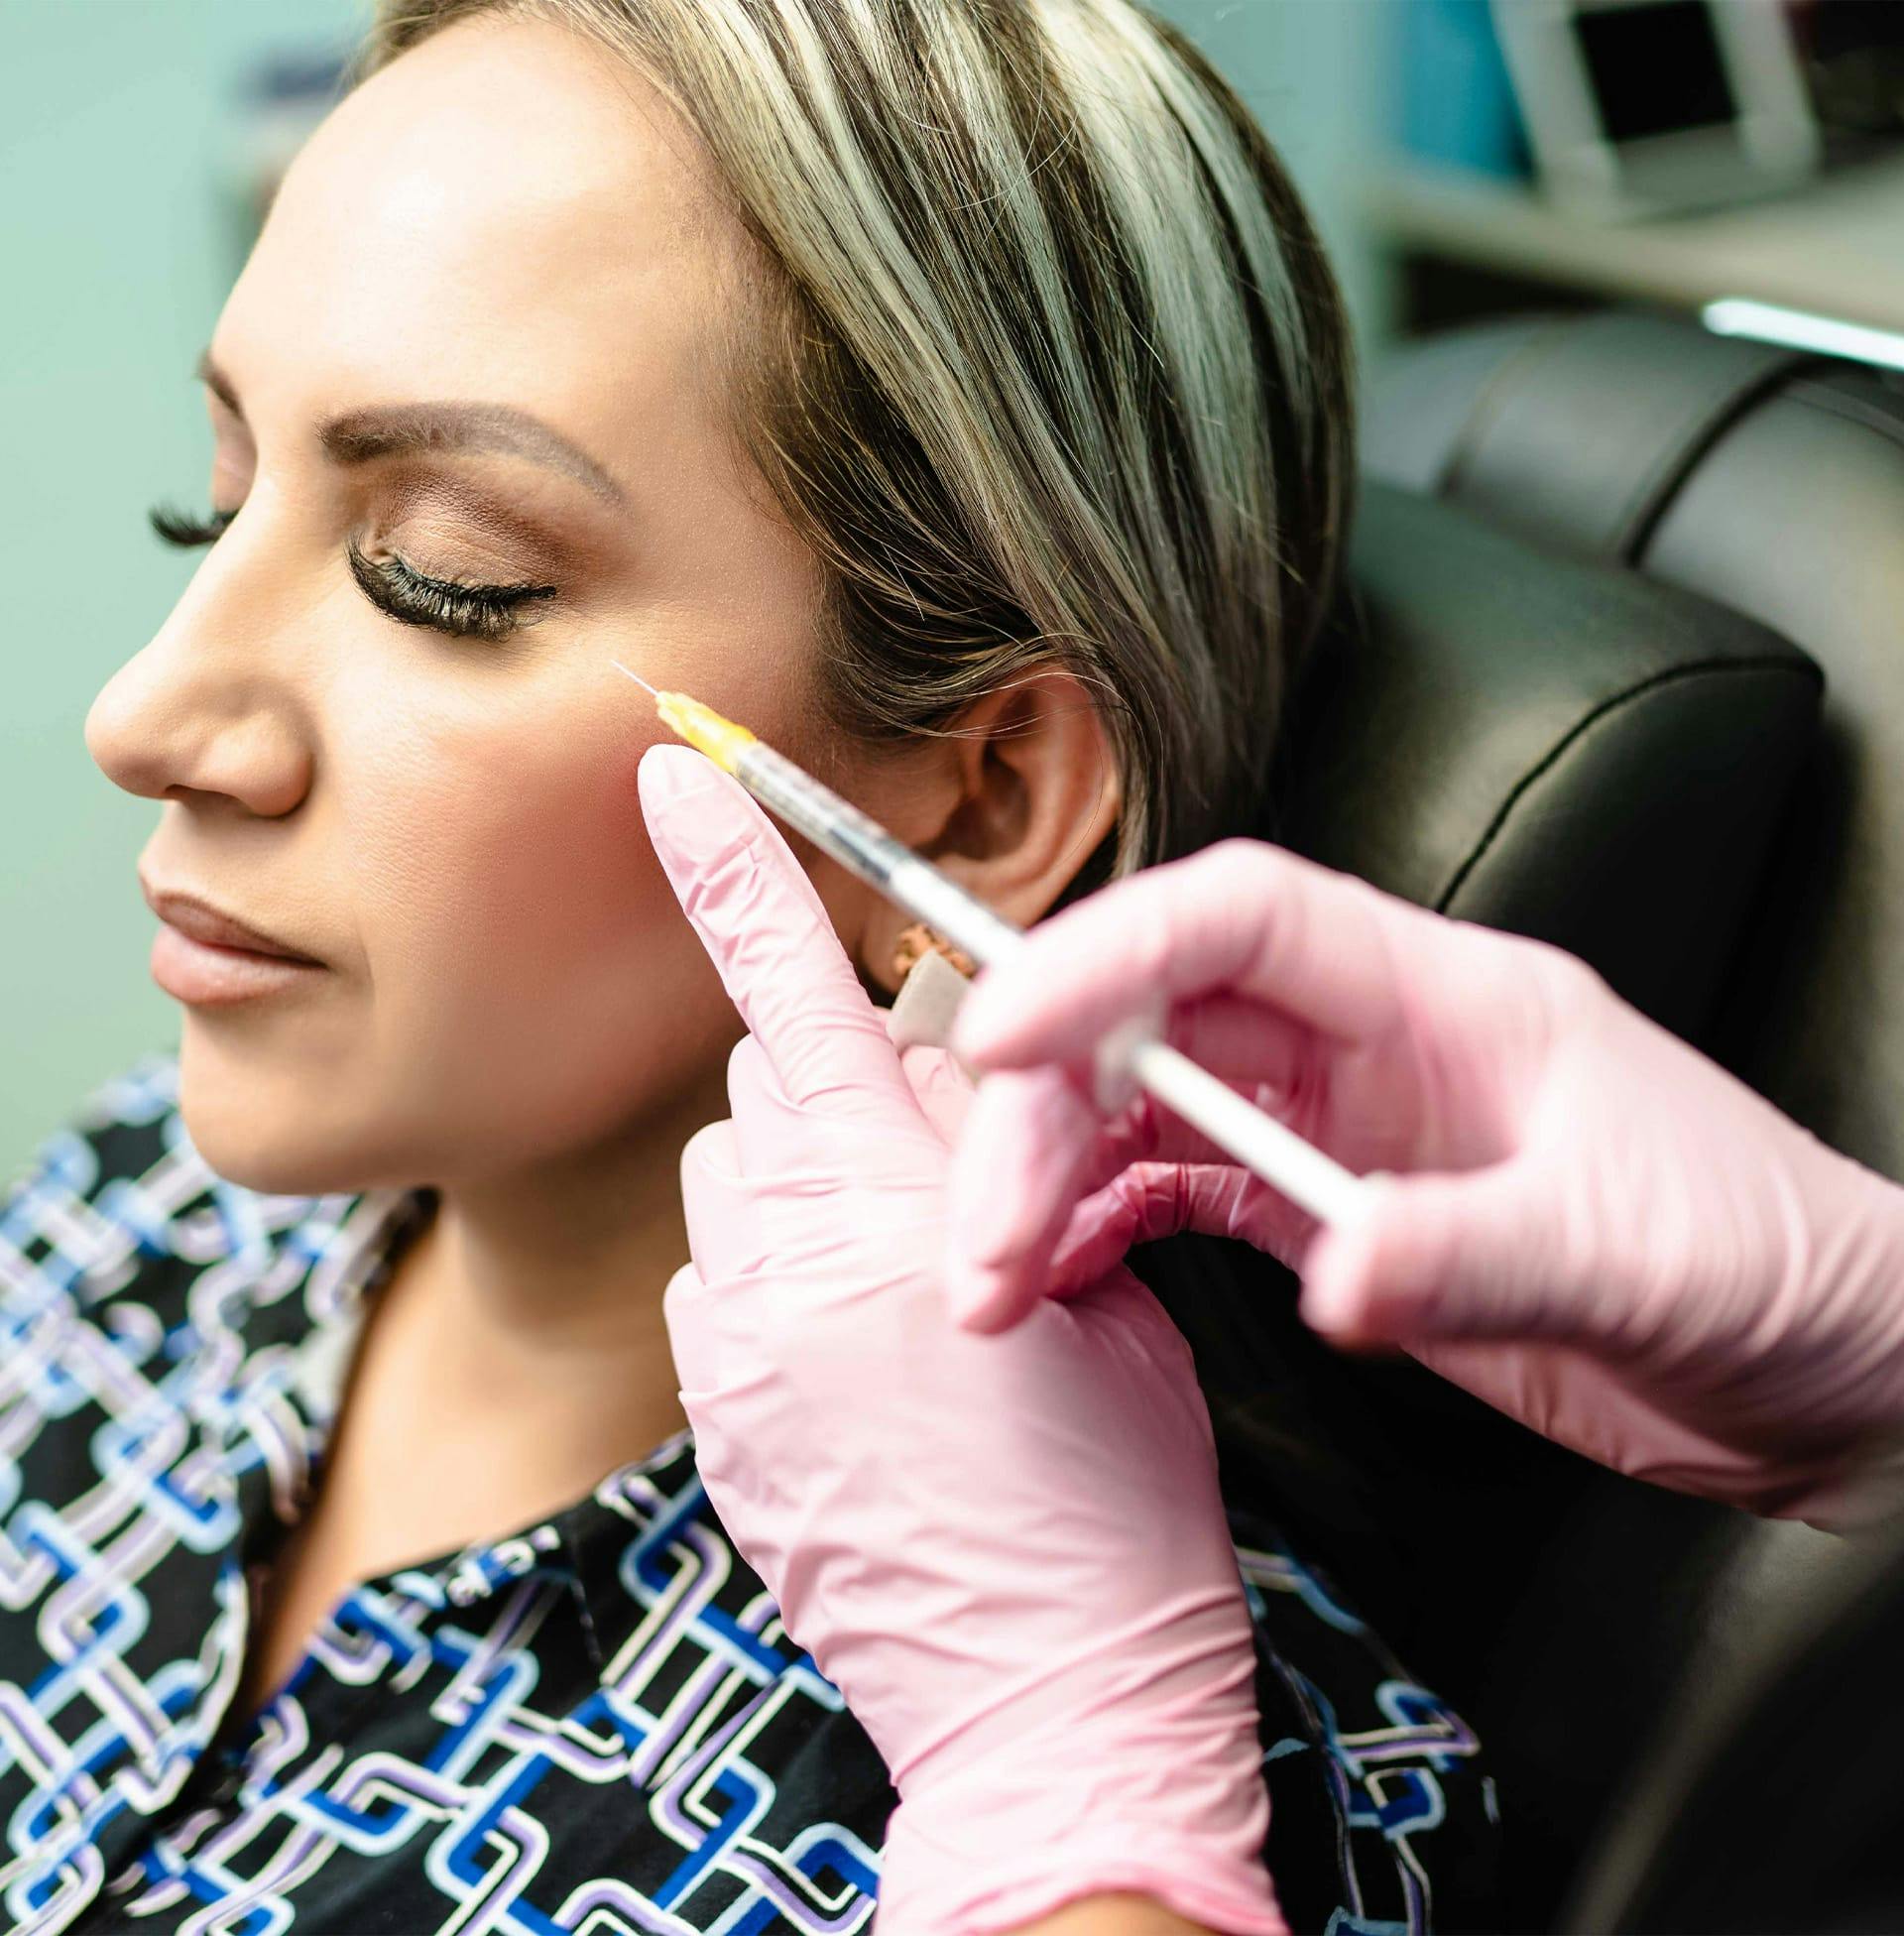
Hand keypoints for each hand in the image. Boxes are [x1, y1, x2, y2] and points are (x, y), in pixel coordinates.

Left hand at [637, 748, 1282, 1935]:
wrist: (1053, 1699)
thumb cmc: (1117, 1498)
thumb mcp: (1101, 1282)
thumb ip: (998, 1158)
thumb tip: (929, 1082)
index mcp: (899, 1212)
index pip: (801, 1000)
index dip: (735, 872)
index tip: (667, 778)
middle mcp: (785, 1266)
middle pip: (771, 1087)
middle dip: (844, 1091)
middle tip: (938, 1175)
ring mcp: (731, 1350)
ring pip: (734, 1180)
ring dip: (803, 1187)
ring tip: (897, 1282)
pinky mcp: (711, 1416)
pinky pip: (716, 1282)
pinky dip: (773, 1280)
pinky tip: (856, 1362)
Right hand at [946, 838, 1903, 1527]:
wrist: (1829, 1372)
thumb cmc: (1768, 1266)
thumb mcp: (1630, 1259)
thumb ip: (1475, 1256)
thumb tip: (1334, 1274)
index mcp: (1443, 995)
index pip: (1241, 917)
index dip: (1106, 954)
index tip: (1004, 1035)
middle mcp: (1370, 1043)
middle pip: (1154, 1017)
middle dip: (1046, 1110)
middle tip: (989, 1232)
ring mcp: (1338, 1127)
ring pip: (1142, 1105)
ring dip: (1052, 1178)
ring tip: (996, 1285)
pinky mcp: (1326, 1212)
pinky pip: (1176, 1190)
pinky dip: (1102, 1226)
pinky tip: (1058, 1278)